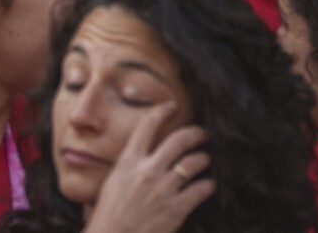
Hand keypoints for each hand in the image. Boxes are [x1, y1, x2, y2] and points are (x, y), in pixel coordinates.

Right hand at [82, 103, 214, 232]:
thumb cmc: (109, 212)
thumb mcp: (114, 181)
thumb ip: (130, 166)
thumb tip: (144, 156)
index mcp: (128, 161)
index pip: (147, 126)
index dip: (161, 111)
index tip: (172, 106)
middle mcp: (147, 170)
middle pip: (178, 140)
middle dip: (195, 133)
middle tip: (202, 133)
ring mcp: (163, 189)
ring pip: (193, 162)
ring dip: (203, 159)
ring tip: (205, 159)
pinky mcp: (176, 208)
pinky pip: (201, 189)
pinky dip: (208, 185)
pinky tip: (208, 185)